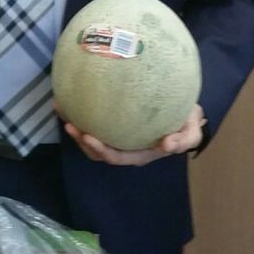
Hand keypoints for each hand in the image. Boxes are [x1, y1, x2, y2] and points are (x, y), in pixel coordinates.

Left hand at [62, 104, 206, 166]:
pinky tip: (69, 97)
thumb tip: (167, 146)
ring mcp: (117, 135)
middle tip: (69, 124)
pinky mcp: (112, 121)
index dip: (100, 150)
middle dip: (81, 141)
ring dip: (75, 126)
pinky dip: (80, 111)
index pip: (116, 156)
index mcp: (140, 153)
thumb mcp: (191, 130)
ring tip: (61, 109)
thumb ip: (184, 140)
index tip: (87, 136)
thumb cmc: (185, 121)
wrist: (184, 109)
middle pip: (97, 152)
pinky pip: (94, 120)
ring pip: (91, 137)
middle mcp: (125, 147)